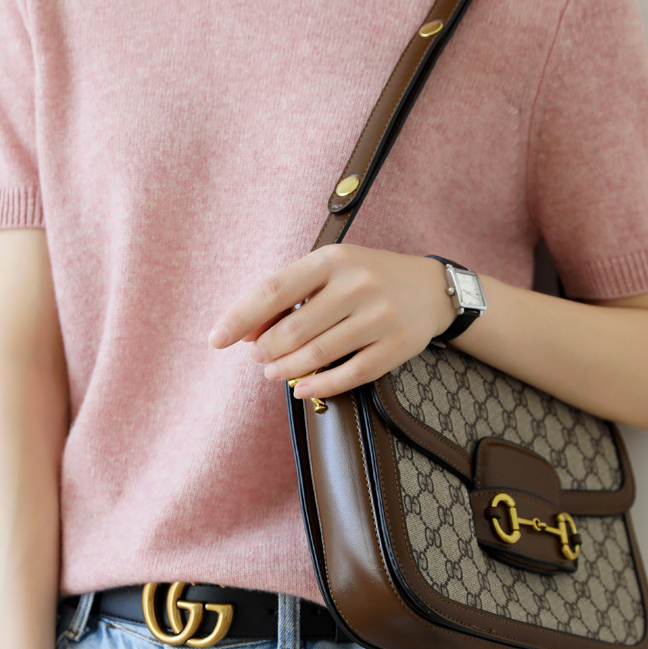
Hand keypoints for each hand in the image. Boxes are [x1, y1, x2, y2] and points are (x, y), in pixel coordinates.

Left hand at [208, 244, 455, 399]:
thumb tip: (247, 332)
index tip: (216, 339)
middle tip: (259, 357)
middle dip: (266, 350)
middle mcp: (357, 285)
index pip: (274, 290)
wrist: (432, 288)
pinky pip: (349, 374)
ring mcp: (379, 316)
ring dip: (286, 370)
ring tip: (274, 371)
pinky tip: (302, 389)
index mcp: (333, 260)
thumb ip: (289, 295)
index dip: (240, 317)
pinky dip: (319, 386)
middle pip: (293, 329)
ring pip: (317, 354)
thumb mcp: (330, 270)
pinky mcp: (396, 346)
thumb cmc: (367, 277)